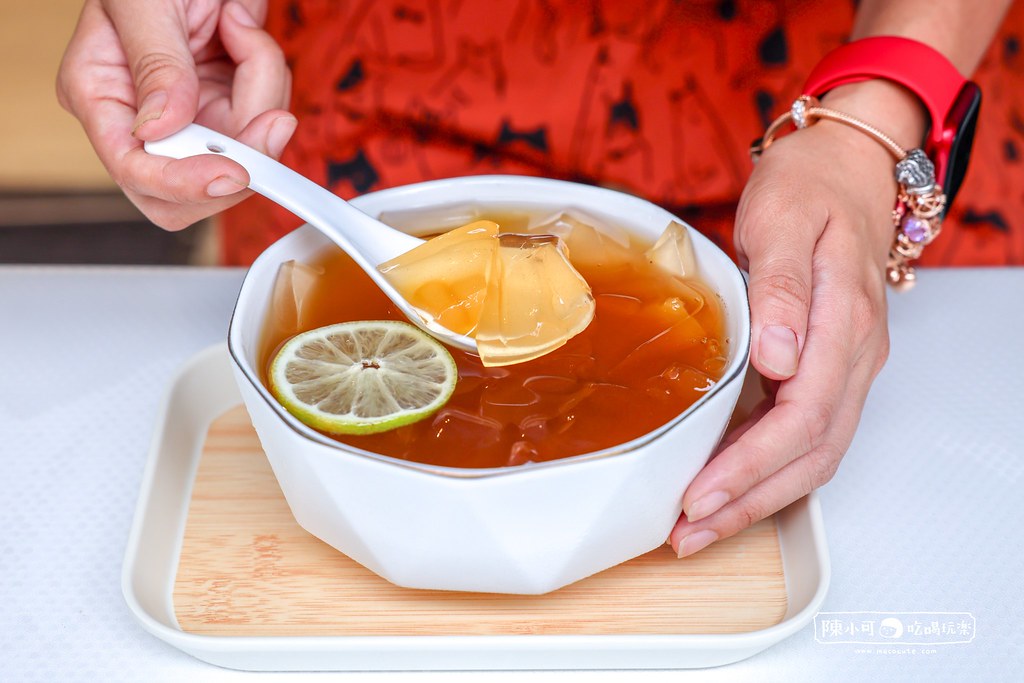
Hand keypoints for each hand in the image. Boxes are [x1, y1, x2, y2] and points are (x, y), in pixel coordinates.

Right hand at [56, 0, 294, 229]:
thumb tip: (159, 128)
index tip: (231, 175)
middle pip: (194, 185)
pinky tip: (248, 34)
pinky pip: (264, 119)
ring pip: (244, 150)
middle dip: (241, 153)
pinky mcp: (228, 104)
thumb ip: (155, 65)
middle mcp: (144, 117)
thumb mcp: (145, 4)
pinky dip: (269, 78)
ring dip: (261, 90)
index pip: (134, 170)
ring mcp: (191, 115)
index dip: (183, 184)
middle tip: (272, 118)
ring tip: (241, 27)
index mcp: (99, 96)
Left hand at [669, 84, 920, 556]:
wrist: (844, 165)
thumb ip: (783, 288)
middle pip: (811, 454)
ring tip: (702, 525)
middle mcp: (854, 355)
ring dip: (759, 497)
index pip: (803, 418)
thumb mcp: (785, 219)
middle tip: (689, 533)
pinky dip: (768, 469)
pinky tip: (729, 482)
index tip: (701, 495)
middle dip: (749, 502)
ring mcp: (846, 364)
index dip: (751, 466)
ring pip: (813, 453)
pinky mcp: (827, 365)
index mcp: (844, 323)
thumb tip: (780, 358)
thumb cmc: (811, 185)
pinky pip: (806, 433)